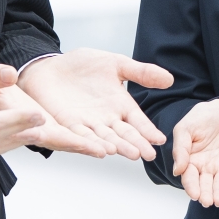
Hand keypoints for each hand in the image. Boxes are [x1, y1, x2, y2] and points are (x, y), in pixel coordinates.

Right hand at [0, 57, 105, 156]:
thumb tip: (7, 75)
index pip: (10, 124)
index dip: (28, 123)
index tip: (47, 119)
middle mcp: (8, 133)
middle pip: (40, 139)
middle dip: (69, 144)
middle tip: (95, 148)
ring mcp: (21, 134)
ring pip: (52, 142)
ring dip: (76, 146)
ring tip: (103, 149)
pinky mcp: (30, 130)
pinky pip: (54, 138)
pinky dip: (73, 141)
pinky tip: (91, 142)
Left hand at [16, 48, 175, 160]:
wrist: (49, 67)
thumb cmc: (81, 66)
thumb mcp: (115, 64)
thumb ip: (141, 72)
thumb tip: (170, 79)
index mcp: (120, 105)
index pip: (138, 121)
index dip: (148, 131)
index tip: (160, 139)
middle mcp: (106, 119)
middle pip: (124, 134)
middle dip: (136, 144)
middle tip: (148, 154)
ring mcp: (88, 124)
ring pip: (105, 138)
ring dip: (117, 146)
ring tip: (130, 154)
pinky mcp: (68, 125)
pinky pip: (81, 136)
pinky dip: (91, 144)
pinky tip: (102, 151)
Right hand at [169, 99, 218, 206]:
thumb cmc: (202, 117)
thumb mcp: (185, 128)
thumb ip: (180, 149)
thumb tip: (177, 170)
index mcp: (192, 162)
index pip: (190, 179)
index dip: (192, 187)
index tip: (195, 195)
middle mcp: (207, 168)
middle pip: (206, 186)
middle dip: (207, 194)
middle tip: (209, 201)